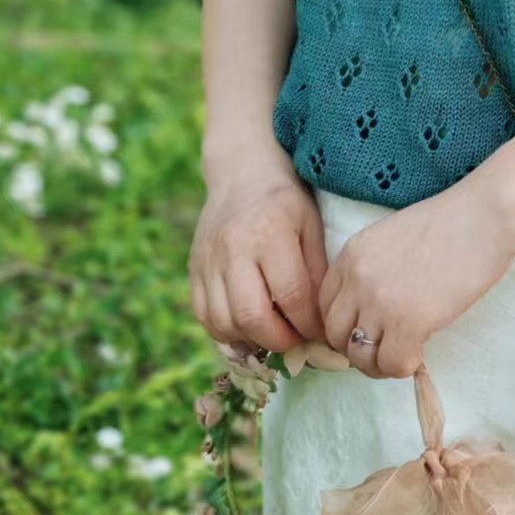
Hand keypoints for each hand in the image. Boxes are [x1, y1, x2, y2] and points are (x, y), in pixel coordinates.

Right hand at [189, 151, 328, 354]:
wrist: (240, 174)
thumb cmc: (284, 202)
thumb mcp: (311, 226)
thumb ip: (316, 272)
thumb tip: (321, 320)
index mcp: (270, 234)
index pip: (292, 296)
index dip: (310, 324)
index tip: (321, 332)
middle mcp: (233, 250)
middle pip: (252, 316)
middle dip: (280, 340)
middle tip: (297, 339)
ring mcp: (208, 262)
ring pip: (224, 322)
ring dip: (253, 339)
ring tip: (273, 333)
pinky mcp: (193, 270)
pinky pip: (204, 316)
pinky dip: (227, 332)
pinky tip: (247, 327)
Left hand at [318, 180, 514, 379]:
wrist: (484, 217)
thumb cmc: (450, 223)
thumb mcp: (391, 239)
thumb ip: (372, 270)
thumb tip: (371, 310)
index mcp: (350, 256)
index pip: (324, 306)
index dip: (342, 326)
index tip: (365, 331)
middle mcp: (356, 280)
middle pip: (334, 335)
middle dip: (355, 349)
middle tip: (383, 348)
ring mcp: (380, 302)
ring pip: (359, 356)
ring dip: (378, 364)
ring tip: (401, 355)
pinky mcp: (409, 322)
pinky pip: (391, 364)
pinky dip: (402, 367)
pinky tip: (418, 355)